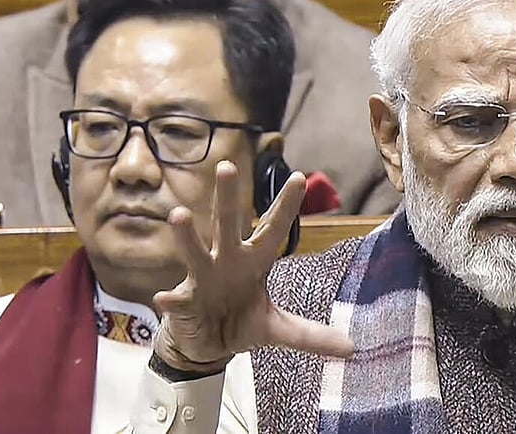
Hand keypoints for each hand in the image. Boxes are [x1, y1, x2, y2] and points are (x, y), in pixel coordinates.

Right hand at [152, 160, 352, 372]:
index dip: (285, 205)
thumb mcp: (278, 329)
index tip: (300, 176)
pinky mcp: (183, 303)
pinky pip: (175, 300)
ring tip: (178, 215)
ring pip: (195, 253)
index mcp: (254, 261)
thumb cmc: (241, 321)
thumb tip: (351, 348)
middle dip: (227, 197)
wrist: (207, 346)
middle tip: (227, 166)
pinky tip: (164, 299)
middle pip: (227, 224)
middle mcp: (227, 261)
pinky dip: (170, 300)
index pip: (273, 228)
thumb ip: (311, 335)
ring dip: (186, 236)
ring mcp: (202, 279)